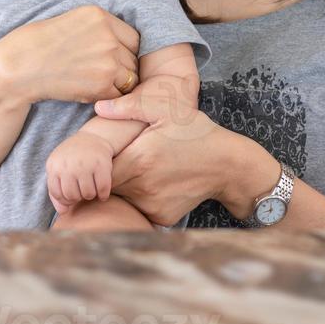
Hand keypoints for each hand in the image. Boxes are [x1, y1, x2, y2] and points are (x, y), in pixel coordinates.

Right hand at [0, 5, 141, 109]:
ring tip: (95, 83)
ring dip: (118, 84)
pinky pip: (119, 94)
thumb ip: (99, 27)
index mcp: (100, 15)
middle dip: (122, 67)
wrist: (18, 66)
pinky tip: (90, 92)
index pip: (132, 36)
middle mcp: (108, 36)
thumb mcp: (71, 20)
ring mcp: (107, 60)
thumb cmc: (36, 44)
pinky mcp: (101, 84)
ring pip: (130, 77)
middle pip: (133, 57)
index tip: (112, 58)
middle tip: (101, 74)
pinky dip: (108, 97)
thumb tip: (120, 41)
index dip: (124, 49)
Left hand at [46, 132, 113, 213]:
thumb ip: (56, 191)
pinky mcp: (102, 164)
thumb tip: (63, 212)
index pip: (58, 194)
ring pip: (88, 195)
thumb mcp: (59, 169)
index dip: (65, 199)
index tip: (72, 194)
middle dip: (79, 197)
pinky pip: (103, 190)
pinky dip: (104, 195)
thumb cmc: (73, 158)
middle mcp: (69, 165)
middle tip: (83, 190)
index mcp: (54, 166)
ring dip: (91, 195)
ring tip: (91, 188)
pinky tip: (103, 191)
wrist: (93, 137)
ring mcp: (85, 164)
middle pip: (73, 196)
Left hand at [94, 92, 235, 225]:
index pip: (98, 168)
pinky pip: (139, 208)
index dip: (97, 160)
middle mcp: (142, 187)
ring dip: (124, 186)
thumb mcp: (167, 110)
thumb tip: (99, 106)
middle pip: (107, 184)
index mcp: (138, 160)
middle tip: (123, 156)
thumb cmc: (197, 133)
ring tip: (140, 167)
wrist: (227, 165)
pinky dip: (140, 198)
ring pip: (122, 197)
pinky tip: (154, 182)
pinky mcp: (160, 217)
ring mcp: (151, 204)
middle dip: (108, 172)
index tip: (104, 151)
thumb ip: (131, 107)